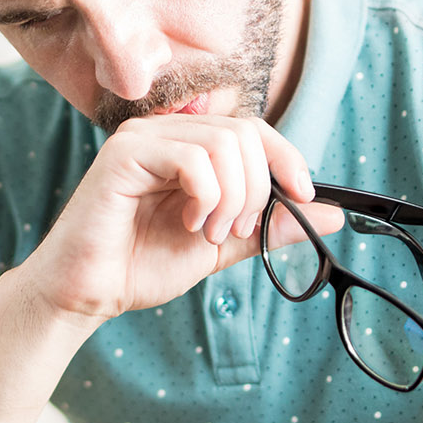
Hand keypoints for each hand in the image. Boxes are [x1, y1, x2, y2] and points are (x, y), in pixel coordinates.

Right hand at [15, 114, 342, 323]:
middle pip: (245, 133)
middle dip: (257, 188)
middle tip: (236, 229)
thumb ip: (268, 226)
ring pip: (224, 143)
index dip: (287, 159)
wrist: (90, 292)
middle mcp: (164, 132)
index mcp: (186, 146)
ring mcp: (142, 138)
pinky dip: (205, 196)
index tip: (303, 197)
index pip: (253, 130)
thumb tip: (332, 214)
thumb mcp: (221, 244)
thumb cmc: (140, 265)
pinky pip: (191, 158)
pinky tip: (189, 224)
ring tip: (209, 232)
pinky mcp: (124, 154)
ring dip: (233, 197)